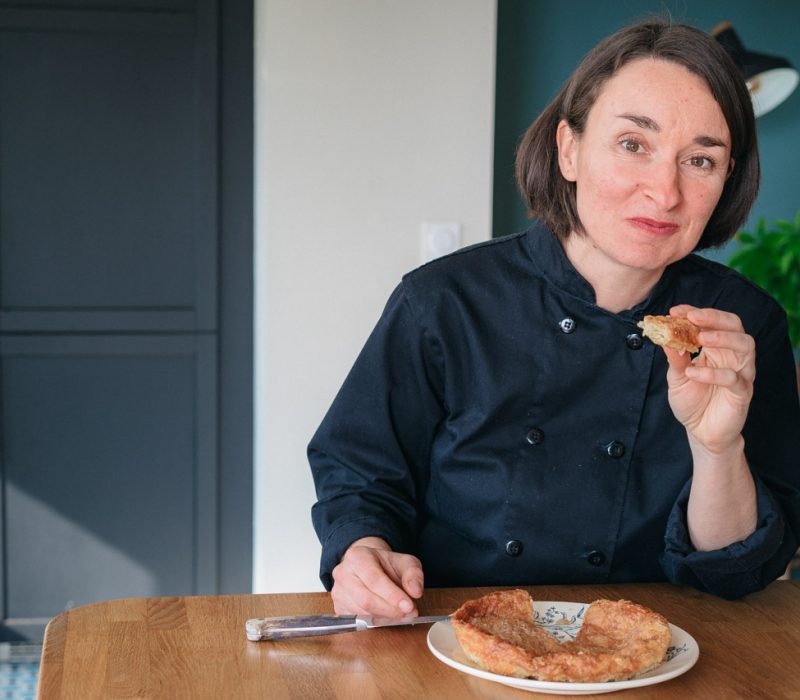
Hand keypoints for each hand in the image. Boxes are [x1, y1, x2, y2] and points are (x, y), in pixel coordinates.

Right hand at [330, 537, 424, 617]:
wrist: (369, 566)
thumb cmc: (385, 565)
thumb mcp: (404, 562)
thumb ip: (413, 574)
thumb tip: (415, 591)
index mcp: (357, 556)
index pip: (374, 579)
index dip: (392, 595)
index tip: (409, 606)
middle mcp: (343, 573)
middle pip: (366, 599)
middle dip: (390, 610)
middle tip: (409, 612)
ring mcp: (338, 591)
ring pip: (362, 613)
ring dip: (385, 617)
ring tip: (401, 613)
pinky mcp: (339, 607)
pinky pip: (357, 621)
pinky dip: (376, 622)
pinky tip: (387, 616)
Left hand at [662, 305, 754, 453]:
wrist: (701, 432)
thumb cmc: (691, 401)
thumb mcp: (676, 378)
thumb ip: (674, 358)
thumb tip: (664, 336)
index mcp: (716, 349)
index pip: (712, 322)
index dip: (695, 313)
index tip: (675, 310)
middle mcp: (732, 356)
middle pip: (735, 326)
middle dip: (714, 318)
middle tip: (692, 317)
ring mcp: (741, 373)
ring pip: (745, 346)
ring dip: (723, 338)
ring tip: (700, 339)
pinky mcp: (743, 392)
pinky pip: (734, 378)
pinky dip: (713, 373)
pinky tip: (693, 373)